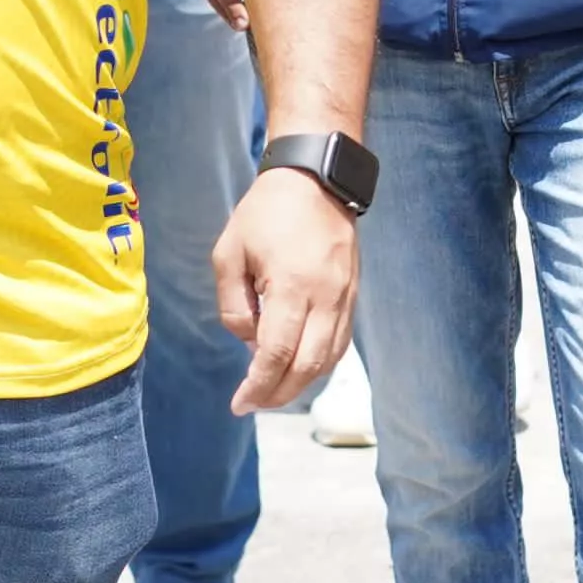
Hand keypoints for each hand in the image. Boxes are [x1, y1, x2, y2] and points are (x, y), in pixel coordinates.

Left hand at [215, 167, 354, 411]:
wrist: (316, 179)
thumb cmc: (265, 213)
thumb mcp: (229, 253)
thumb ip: (233, 305)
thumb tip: (249, 341)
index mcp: (292, 285)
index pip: (277, 352)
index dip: (258, 384)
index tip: (239, 404)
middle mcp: (326, 297)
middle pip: (307, 365)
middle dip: (278, 393)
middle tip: (253, 404)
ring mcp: (345, 297)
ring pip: (328, 358)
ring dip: (300, 383)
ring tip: (272, 390)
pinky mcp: (353, 294)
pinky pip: (340, 342)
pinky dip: (319, 362)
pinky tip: (298, 366)